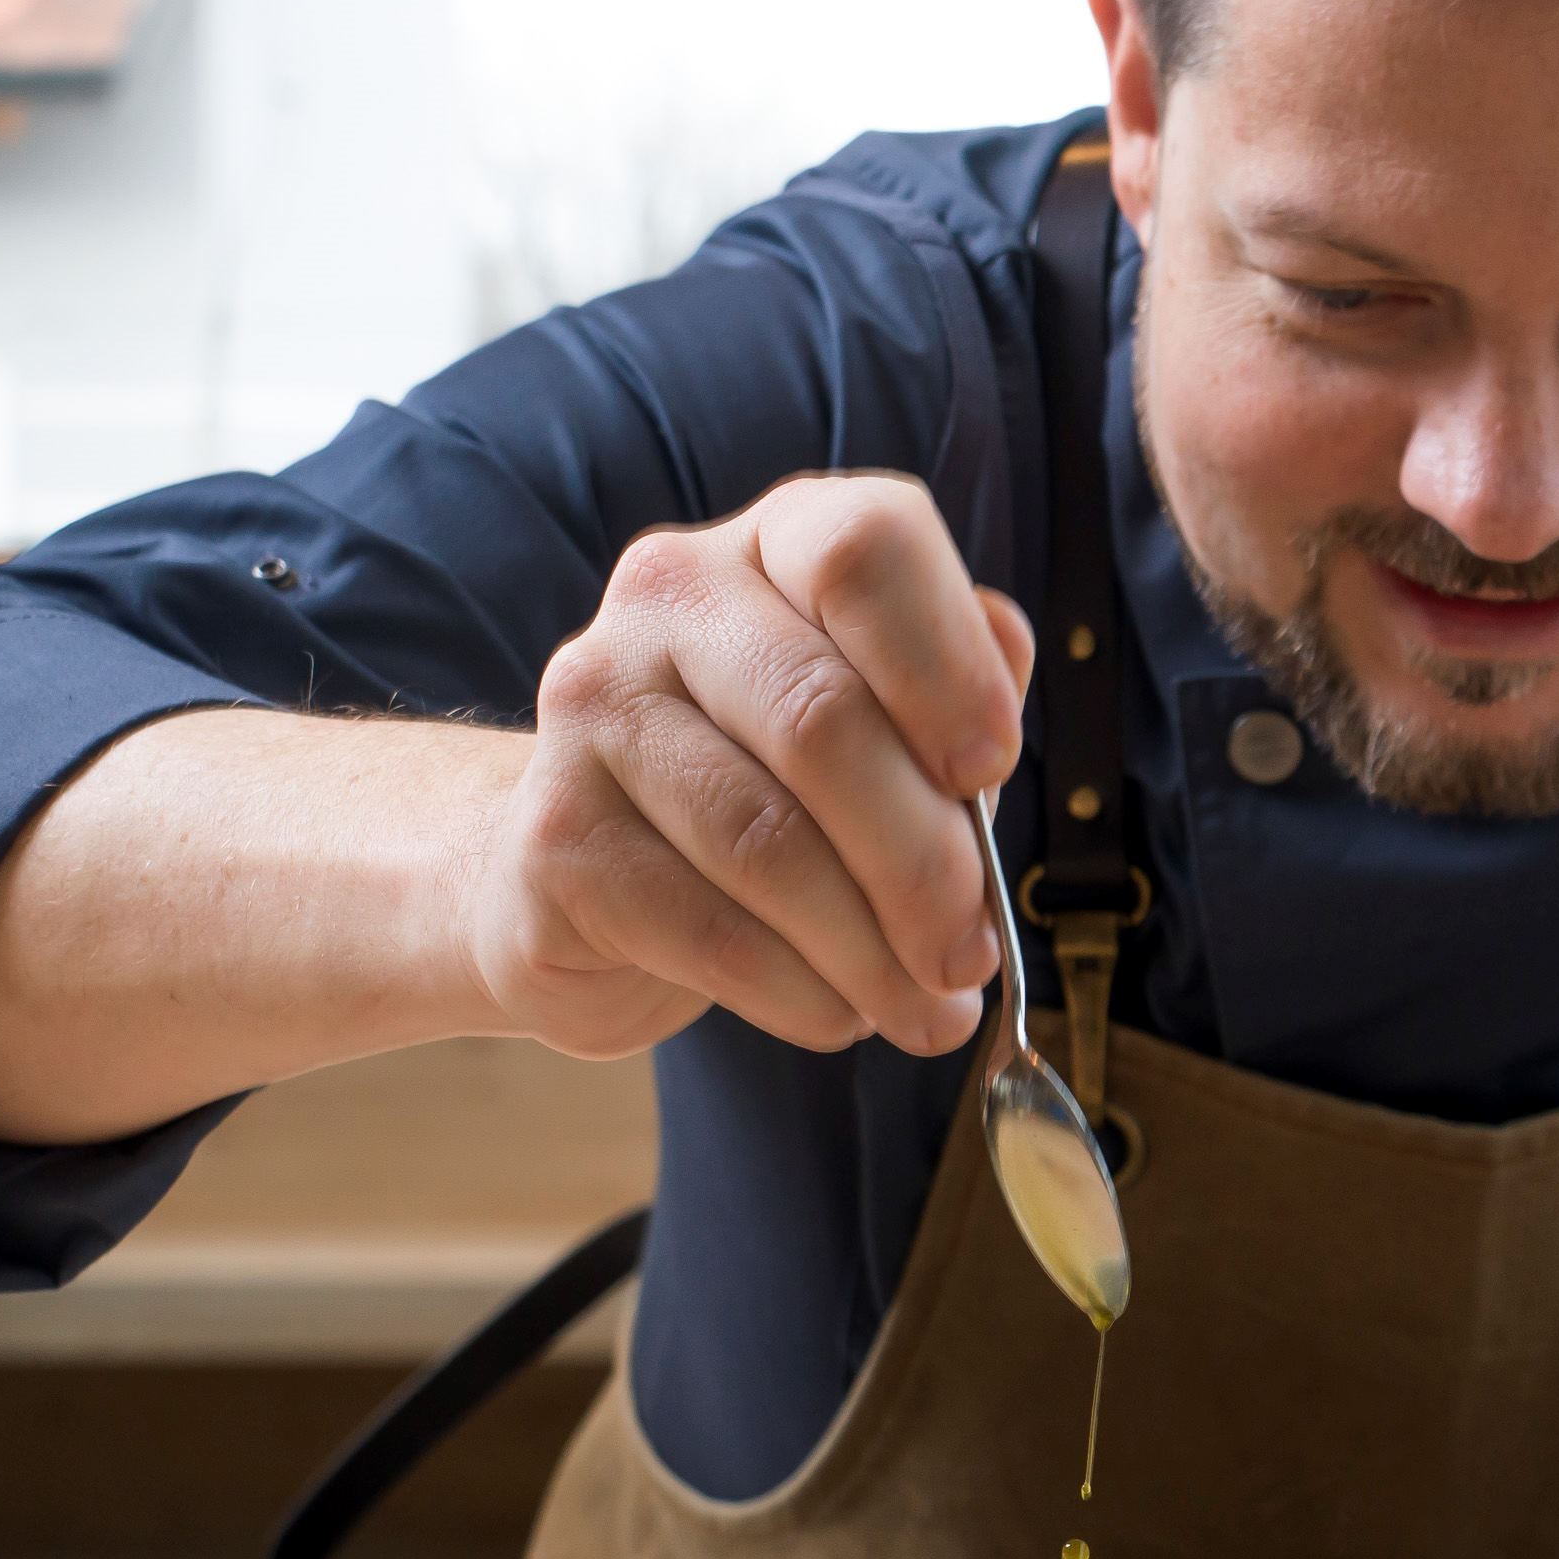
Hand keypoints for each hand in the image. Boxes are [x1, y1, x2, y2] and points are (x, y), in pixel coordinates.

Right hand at [474, 474, 1034, 1067]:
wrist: (578, 871)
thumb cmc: (768, 784)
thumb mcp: (878, 720)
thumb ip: (955, 688)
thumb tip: (1003, 681)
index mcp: (774, 544)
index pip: (866, 549)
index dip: (948, 665)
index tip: (991, 771)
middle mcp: (669, 597)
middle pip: (824, 719)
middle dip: (924, 863)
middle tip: (969, 958)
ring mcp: (593, 710)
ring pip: (767, 842)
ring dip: (871, 953)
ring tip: (926, 1010)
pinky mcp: (556, 837)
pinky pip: (708, 931)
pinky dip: (800, 992)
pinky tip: (839, 1015)